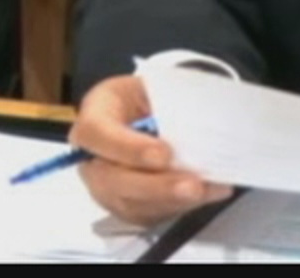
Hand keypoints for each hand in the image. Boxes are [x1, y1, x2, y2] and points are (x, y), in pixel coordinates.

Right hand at [71, 75, 232, 226]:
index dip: (129, 148)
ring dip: (171, 201)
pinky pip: (148, 214)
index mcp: (94, 114)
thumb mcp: (152, 85)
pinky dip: (180, 206)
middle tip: (191, 186)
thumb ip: (166, 100)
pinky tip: (207, 194)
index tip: (164, 154)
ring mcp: (104, 185)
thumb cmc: (145, 97)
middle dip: (156, 186)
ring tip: (205, 191)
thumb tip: (196, 116)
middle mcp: (91, 156)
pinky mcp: (124, 204)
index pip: (97, 134)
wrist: (144, 113)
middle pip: (112, 181)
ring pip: (131, 204)